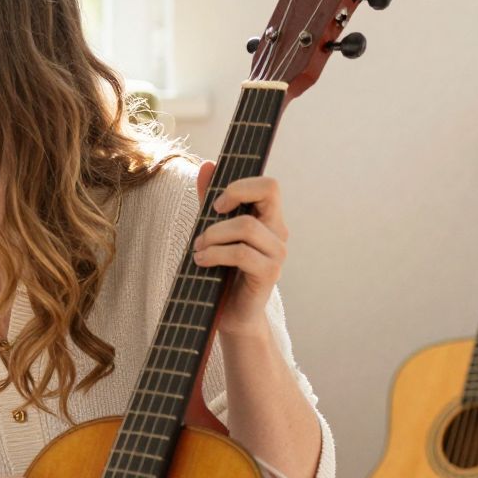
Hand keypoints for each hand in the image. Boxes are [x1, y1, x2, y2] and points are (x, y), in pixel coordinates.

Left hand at [192, 162, 285, 338]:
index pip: (269, 185)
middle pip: (268, 191)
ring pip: (246, 225)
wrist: (229, 312)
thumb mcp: (213, 231)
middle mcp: (278, 232)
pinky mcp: (270, 273)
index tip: (216, 203)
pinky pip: (242, 253)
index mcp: (268, 218)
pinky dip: (216, 254)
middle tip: (207, 218)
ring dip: (213, 235)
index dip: (241, 186)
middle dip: (230, 197)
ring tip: (199, 249)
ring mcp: (278, 252)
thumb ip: (211, 201)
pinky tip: (201, 261)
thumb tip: (207, 165)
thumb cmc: (221, 270)